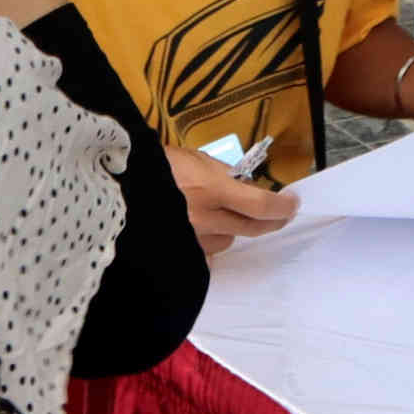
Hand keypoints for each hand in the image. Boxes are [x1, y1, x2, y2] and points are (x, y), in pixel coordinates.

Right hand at [168, 148, 295, 247]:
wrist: (119, 187)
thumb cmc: (157, 164)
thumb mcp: (195, 159)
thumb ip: (225, 176)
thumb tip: (249, 189)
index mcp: (211, 190)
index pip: (260, 205)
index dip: (282, 207)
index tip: (293, 203)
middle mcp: (204, 220)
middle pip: (252, 228)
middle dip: (271, 221)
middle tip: (282, 214)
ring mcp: (190, 241)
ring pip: (228, 241)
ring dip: (233, 229)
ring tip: (223, 215)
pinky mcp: (178, 255)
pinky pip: (205, 252)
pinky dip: (209, 241)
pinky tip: (202, 230)